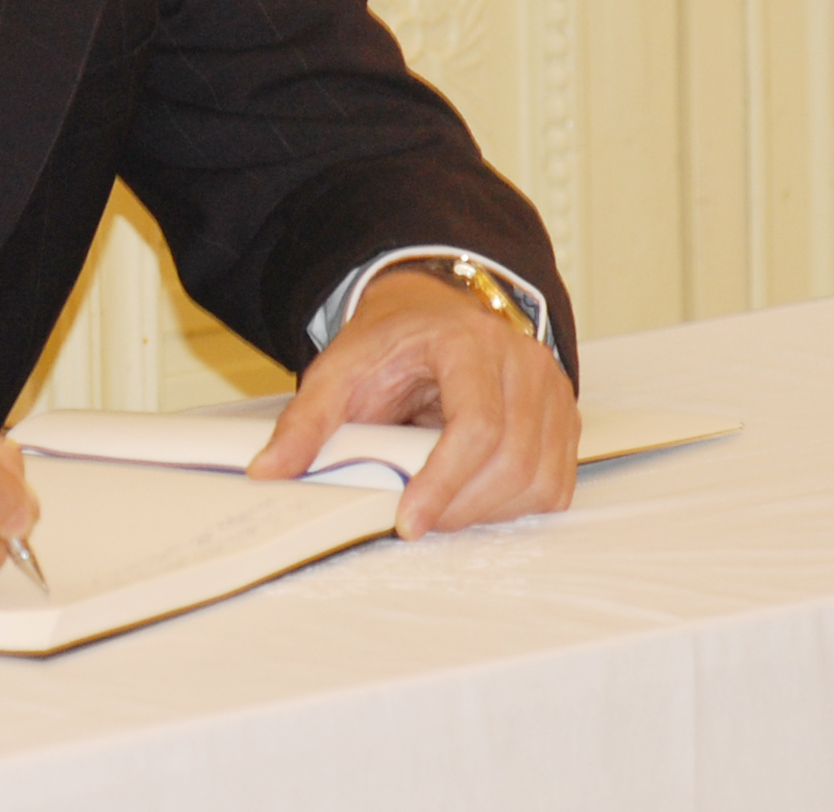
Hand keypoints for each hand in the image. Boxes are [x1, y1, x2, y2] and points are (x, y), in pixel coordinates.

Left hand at [247, 266, 578, 537]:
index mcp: (469, 343)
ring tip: (442, 505)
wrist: (434, 311)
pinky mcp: (562, 421)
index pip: (475, 423)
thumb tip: (271, 469)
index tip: (408, 521)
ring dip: (488, 511)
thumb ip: (307, 420)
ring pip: (539, 479)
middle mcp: (522, 364)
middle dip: (461, 506)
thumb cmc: (395, 341)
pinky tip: (475, 497)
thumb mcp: (340, 369)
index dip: (443, 482)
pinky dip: (515, 506)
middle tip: (416, 520)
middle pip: (513, 458)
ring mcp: (551, 392)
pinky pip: (554, 485)